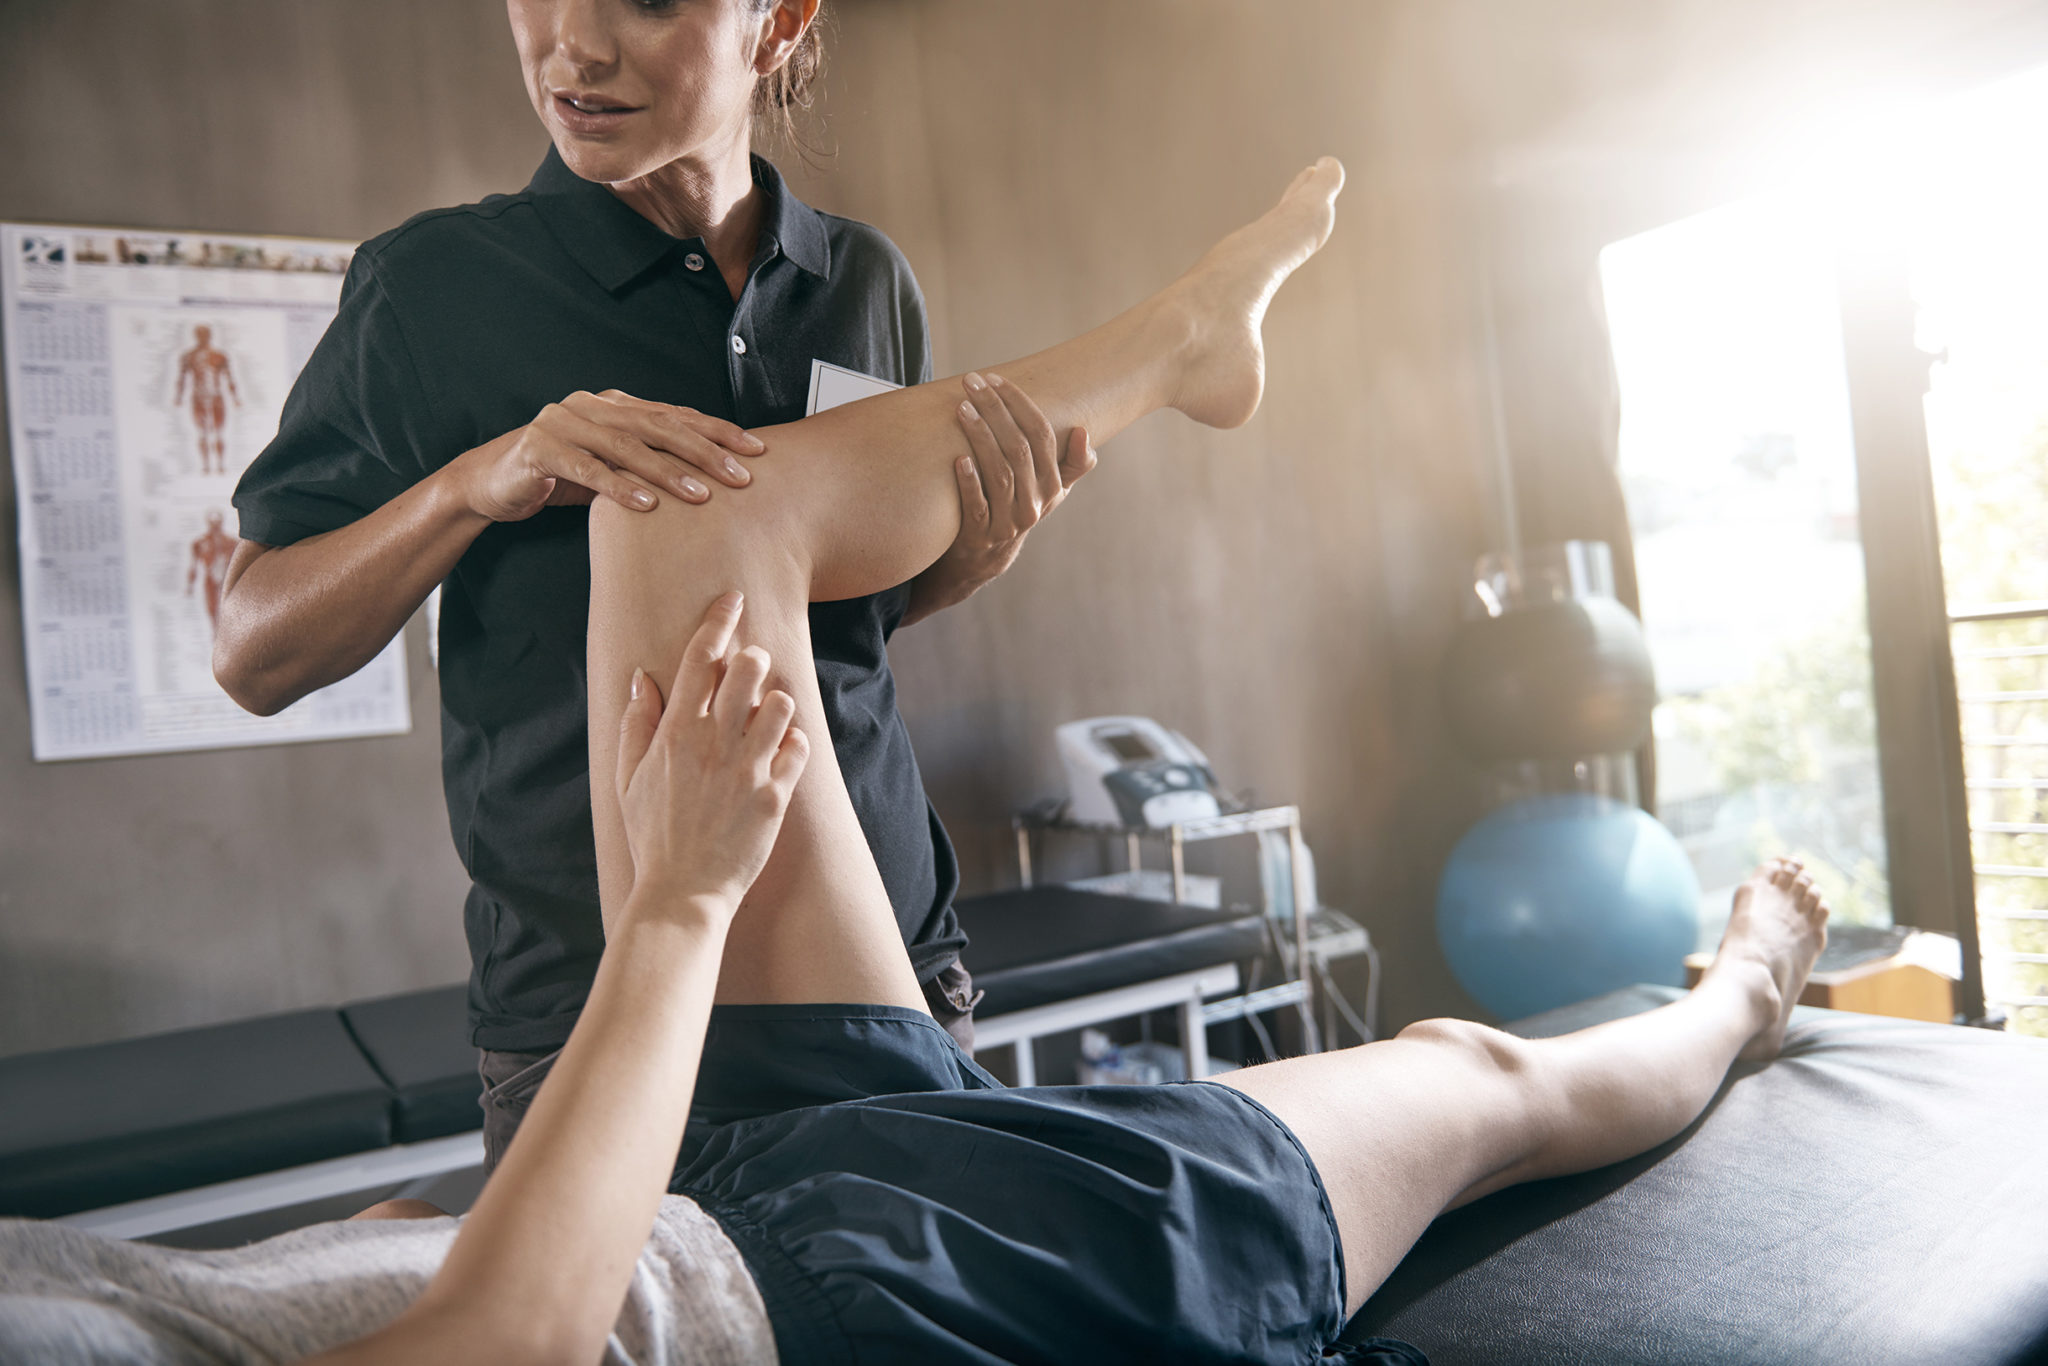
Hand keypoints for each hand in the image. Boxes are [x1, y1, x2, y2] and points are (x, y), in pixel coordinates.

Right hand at [458, 389, 766, 522]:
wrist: (491, 483)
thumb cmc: (559, 476)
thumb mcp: (610, 468)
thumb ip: (648, 464)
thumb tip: (709, 480)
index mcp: (616, 406)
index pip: (677, 416)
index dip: (718, 431)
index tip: (756, 453)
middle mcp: (593, 406)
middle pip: (660, 426)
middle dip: (705, 451)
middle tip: (740, 477)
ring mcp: (564, 422)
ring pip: (627, 446)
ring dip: (668, 471)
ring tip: (702, 495)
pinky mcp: (539, 447)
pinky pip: (586, 468)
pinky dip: (618, 486)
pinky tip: (647, 504)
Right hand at [613, 592, 808, 912]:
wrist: (682, 893)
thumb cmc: (652, 836)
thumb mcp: (627, 779)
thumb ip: (636, 725)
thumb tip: (641, 679)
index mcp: (675, 733)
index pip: (700, 658)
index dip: (720, 620)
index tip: (734, 600)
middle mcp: (713, 743)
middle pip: (748, 668)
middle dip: (753, 659)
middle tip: (750, 672)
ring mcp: (747, 769)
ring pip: (780, 703)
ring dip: (776, 702)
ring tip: (764, 718)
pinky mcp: (774, 796)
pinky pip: (798, 746)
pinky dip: (794, 741)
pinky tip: (780, 750)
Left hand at [909, 372, 1096, 617]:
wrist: (985, 556)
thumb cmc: (1017, 507)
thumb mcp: (1049, 490)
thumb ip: (1070, 463)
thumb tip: (1084, 431)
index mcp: (1052, 486)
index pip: (1042, 436)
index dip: (1019, 404)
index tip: (996, 379)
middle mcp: (1035, 504)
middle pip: (1019, 449)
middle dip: (995, 410)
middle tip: (972, 382)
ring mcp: (1008, 523)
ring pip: (999, 474)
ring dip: (980, 437)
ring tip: (961, 408)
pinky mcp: (980, 537)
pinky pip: (976, 507)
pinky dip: (969, 482)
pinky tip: (958, 458)